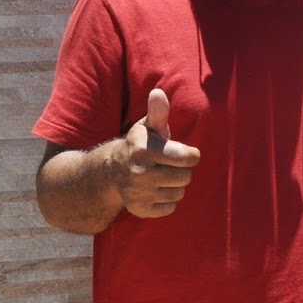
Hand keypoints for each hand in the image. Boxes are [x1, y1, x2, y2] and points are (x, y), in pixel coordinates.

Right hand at [117, 88, 200, 217]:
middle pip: (186, 177)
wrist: (110, 172)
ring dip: (175, 186)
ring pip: (179, 193)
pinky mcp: (140, 209)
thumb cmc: (139, 145)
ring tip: (163, 177)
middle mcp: (140, 173)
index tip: (185, 153)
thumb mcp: (147, 127)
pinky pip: (170, 208)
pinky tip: (156, 190)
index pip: (188, 158)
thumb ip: (157, 112)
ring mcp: (139, 194)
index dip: (191, 155)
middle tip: (170, 165)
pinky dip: (167, 200)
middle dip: (182, 170)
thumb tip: (158, 93)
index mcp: (145, 150)